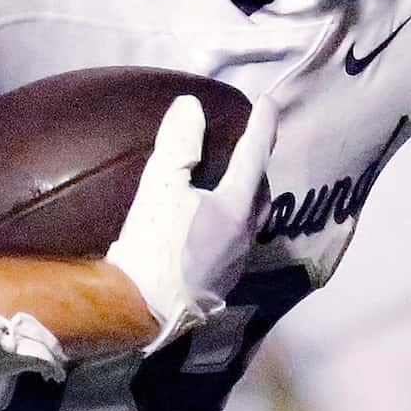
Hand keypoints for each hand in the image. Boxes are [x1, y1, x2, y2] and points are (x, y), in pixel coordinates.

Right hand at [104, 94, 277, 346]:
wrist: (141, 308)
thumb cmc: (153, 244)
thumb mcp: (161, 186)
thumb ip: (179, 144)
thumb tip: (190, 107)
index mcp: (235, 208)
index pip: (254, 156)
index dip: (262, 126)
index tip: (269, 102)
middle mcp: (246, 235)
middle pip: (261, 192)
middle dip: (258, 167)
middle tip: (248, 147)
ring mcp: (237, 262)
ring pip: (251, 221)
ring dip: (246, 198)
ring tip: (231, 184)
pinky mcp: (223, 282)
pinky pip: (236, 242)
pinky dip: (231, 223)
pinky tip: (211, 224)